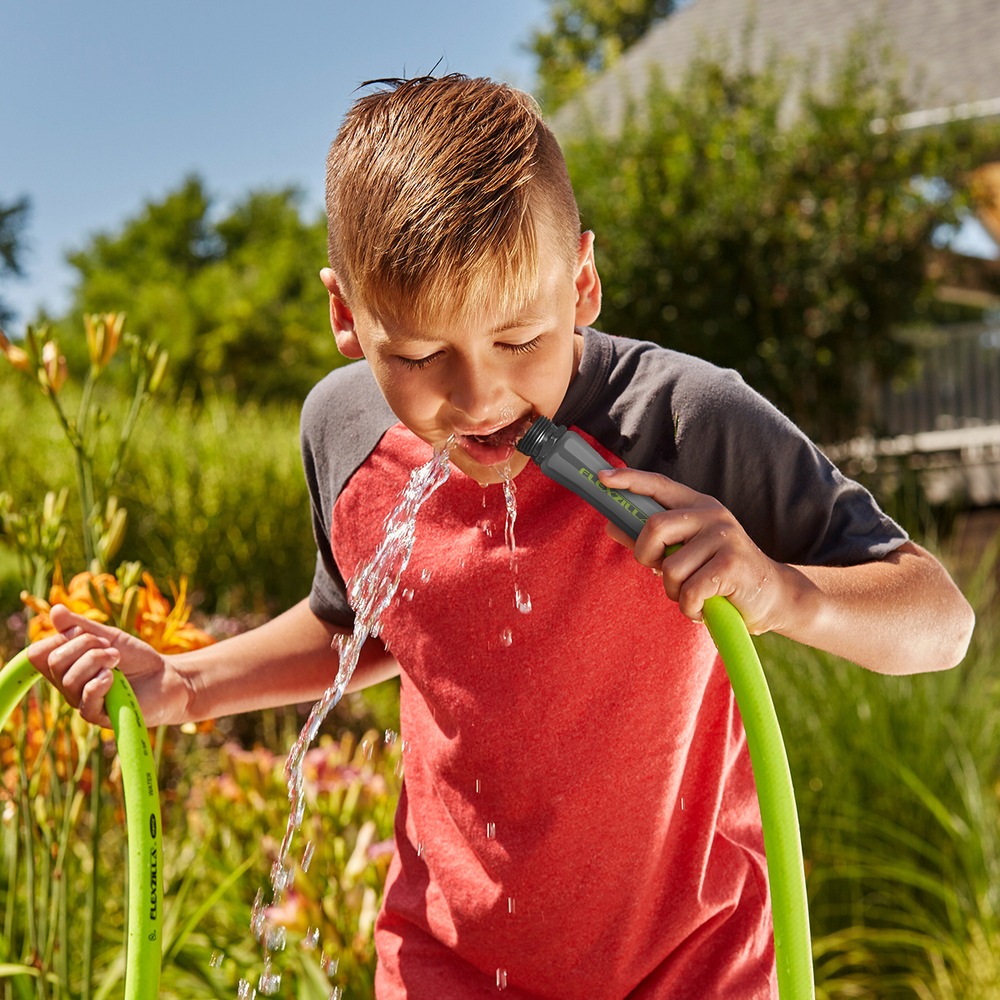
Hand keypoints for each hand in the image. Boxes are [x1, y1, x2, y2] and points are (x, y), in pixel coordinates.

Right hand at [26, 605, 187, 727]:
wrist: (168, 677)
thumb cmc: (137, 659)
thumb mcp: (110, 637)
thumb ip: (82, 626)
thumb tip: (54, 610)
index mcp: (66, 666)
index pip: (38, 653)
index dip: (60, 638)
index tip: (89, 633)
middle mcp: (68, 686)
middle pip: (53, 662)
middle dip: (84, 645)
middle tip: (111, 647)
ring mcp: (82, 702)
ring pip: (70, 680)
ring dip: (97, 660)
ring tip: (117, 658)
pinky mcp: (99, 717)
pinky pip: (85, 701)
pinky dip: (99, 683)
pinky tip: (113, 677)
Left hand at [598, 467, 786, 633]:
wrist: (773, 596)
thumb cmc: (720, 574)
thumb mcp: (685, 551)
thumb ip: (650, 540)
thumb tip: (611, 524)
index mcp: (698, 506)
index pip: (659, 485)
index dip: (629, 480)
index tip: (602, 478)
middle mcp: (712, 514)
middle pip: (654, 527)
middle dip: (646, 556)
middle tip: (660, 572)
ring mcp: (725, 537)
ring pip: (671, 568)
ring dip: (674, 592)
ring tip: (694, 594)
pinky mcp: (732, 564)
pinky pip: (689, 591)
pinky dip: (690, 608)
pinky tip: (705, 607)